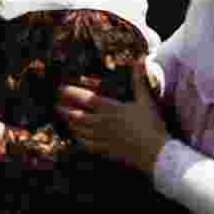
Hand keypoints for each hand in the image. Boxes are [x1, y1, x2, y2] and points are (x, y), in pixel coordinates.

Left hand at [57, 59, 169, 175]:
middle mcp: (103, 123)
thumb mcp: (146, 100)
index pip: (86, 99)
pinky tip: (76, 136)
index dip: (71, 93)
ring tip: (63, 117)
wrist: (157, 154)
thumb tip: (140, 59)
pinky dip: (79, 139)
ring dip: (70, 123)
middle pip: (77, 115)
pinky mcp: (106, 150)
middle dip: (65, 109)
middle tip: (56, 104)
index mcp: (111, 109)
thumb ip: (139, 80)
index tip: (61, 89)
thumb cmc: (152, 125)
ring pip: (80, 129)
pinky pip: (87, 144)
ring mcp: (103, 138)